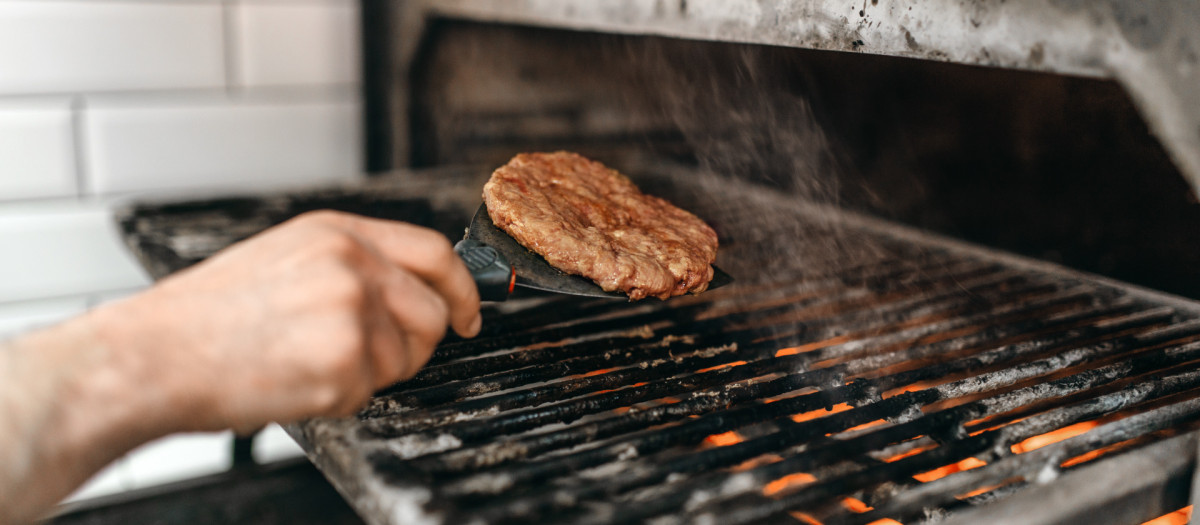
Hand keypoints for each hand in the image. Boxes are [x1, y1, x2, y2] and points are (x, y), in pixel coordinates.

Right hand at [90, 210, 481, 432]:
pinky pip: (370, 392)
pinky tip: (296, 380)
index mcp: (335, 232)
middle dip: (415, 346)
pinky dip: (341, 399)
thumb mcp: (284, 257)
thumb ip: (350, 263)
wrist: (154, 355)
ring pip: (406, 358)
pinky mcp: (342, 362)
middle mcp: (350, 264)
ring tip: (309, 362)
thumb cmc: (208, 316)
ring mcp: (349, 312)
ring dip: (371, 374)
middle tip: (369, 358)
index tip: (467, 314)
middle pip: (431, 312)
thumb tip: (409, 290)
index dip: (462, 288)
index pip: (434, 251)